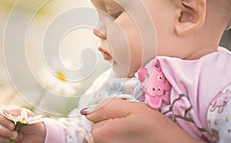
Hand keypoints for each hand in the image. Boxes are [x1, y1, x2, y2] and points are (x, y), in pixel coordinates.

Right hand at [0, 108, 45, 142]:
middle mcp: (4, 125)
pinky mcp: (6, 142)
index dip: (4, 121)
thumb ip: (17, 112)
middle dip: (4, 131)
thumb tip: (4, 110)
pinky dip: (7, 142)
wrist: (39, 135)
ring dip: (7, 138)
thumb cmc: (32, 122)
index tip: (13, 126)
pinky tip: (16, 140)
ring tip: (18, 137)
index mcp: (9, 116)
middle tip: (15, 134)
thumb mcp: (28, 115)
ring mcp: (4, 134)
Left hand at [85, 99, 199, 142]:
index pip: (94, 117)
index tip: (125, 115)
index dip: (110, 113)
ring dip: (116, 133)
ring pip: (105, 137)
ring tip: (135, 134)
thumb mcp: (134, 108)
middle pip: (98, 129)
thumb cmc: (159, 131)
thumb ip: (107, 106)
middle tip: (131, 124)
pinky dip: (121, 140)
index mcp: (103, 133)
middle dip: (111, 123)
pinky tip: (135, 140)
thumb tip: (87, 111)